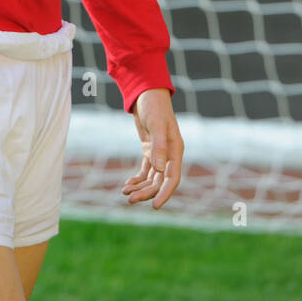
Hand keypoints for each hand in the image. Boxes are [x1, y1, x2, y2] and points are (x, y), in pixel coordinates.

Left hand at [122, 88, 183, 208]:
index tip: (154, 206)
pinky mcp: (150, 150)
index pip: (173, 178)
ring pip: (152, 178)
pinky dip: (137, 179)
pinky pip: (145, 170)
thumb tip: (159, 170)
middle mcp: (170, 155)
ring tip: (125, 193)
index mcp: (176, 150)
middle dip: (146, 192)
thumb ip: (159, 147)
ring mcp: (160, 153)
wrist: (146, 94)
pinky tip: (127, 185)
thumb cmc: (154, 107)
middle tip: (130, 200)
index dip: (165, 193)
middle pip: (159, 181)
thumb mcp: (156, 125)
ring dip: (140, 187)